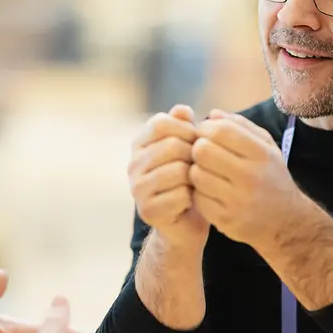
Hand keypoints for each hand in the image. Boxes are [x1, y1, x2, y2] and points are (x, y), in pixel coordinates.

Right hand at [128, 105, 209, 249]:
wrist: (186, 222)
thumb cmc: (189, 180)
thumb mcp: (188, 148)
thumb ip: (184, 126)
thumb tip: (182, 110)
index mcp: (139, 144)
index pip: (161, 123)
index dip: (187, 130)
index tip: (197, 144)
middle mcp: (132, 164)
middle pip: (172, 145)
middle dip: (195, 156)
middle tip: (200, 168)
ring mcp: (137, 188)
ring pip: (178, 171)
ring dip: (195, 178)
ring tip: (196, 184)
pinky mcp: (147, 210)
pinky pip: (180, 195)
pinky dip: (193, 198)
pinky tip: (191, 202)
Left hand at [190, 110, 300, 247]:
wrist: (286, 224)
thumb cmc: (272, 179)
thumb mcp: (267, 149)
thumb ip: (241, 127)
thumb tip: (212, 114)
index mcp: (262, 155)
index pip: (221, 130)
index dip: (205, 128)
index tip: (204, 134)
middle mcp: (251, 177)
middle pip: (203, 150)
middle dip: (197, 148)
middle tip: (202, 153)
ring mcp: (237, 200)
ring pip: (196, 174)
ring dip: (195, 170)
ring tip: (205, 172)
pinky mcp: (224, 219)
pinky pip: (196, 197)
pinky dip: (197, 192)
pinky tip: (207, 191)